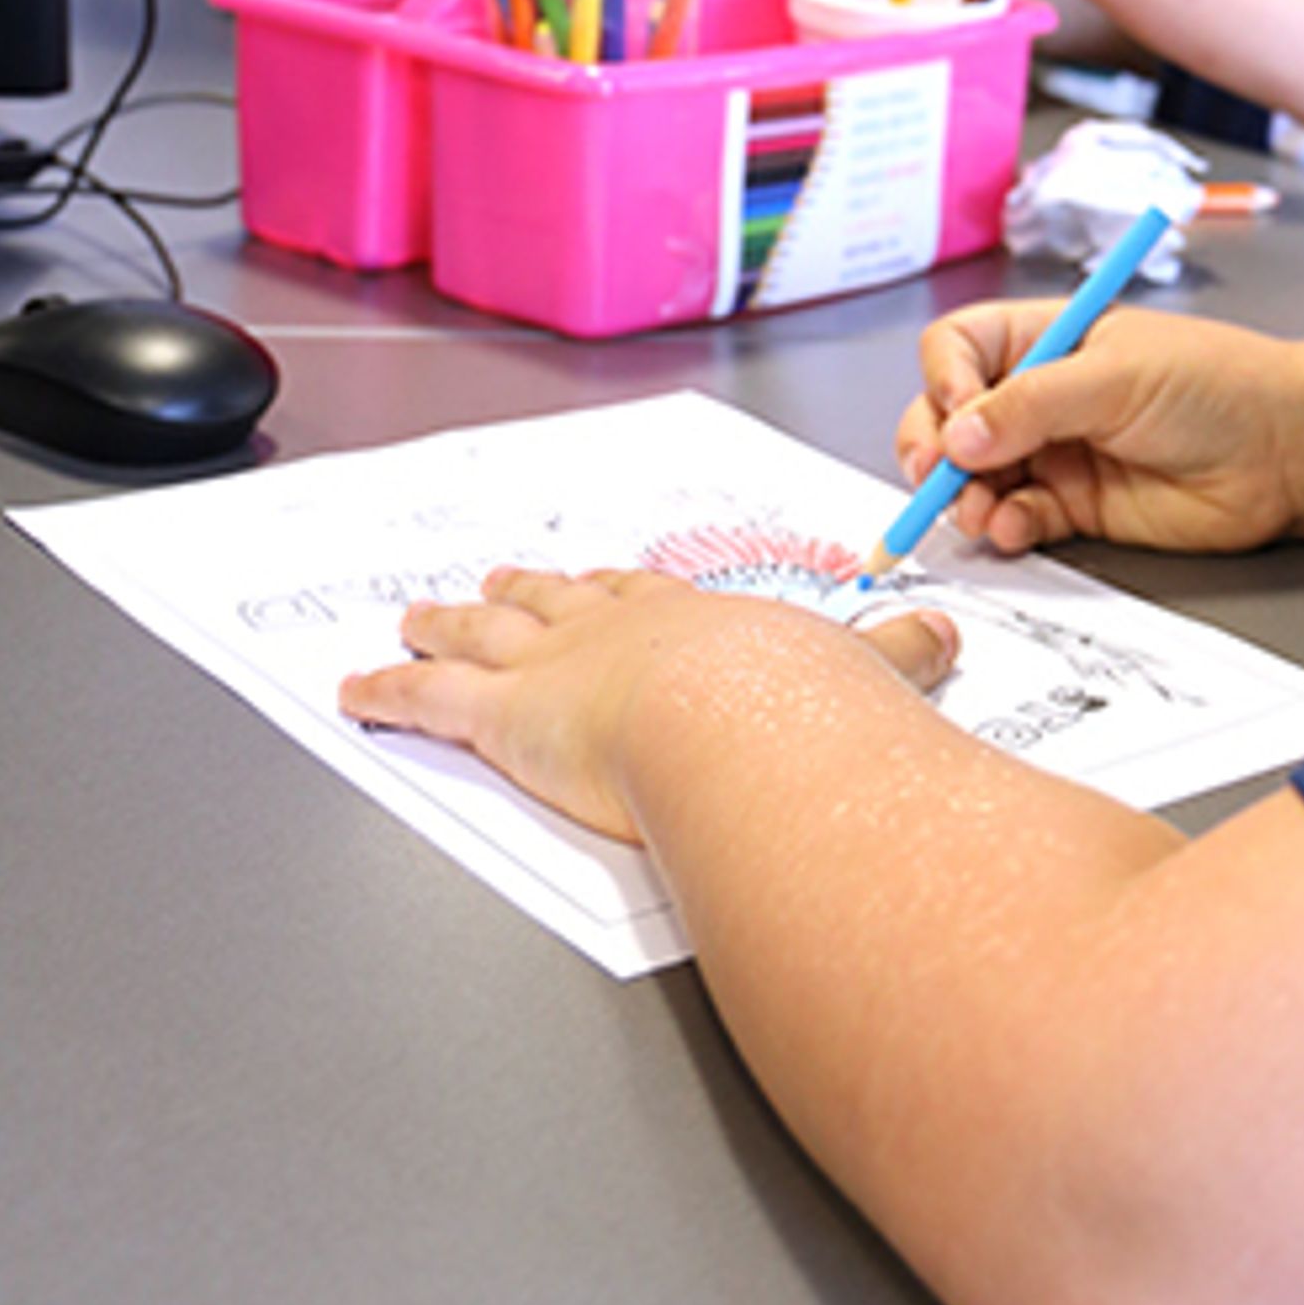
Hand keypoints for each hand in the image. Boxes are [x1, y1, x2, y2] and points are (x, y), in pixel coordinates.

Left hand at [338, 566, 959, 839]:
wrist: (750, 726)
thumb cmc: (802, 709)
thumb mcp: (866, 673)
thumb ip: (900, 656)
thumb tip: (948, 636)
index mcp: (696, 622)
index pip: (647, 599)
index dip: (619, 591)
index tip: (604, 582)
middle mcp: (617, 631)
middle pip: (559, 601)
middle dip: (527, 590)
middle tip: (498, 578)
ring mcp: (554, 667)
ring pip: (487, 634)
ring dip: (448, 620)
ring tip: (419, 610)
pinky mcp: (504, 715)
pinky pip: (429, 700)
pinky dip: (385, 693)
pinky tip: (355, 687)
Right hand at [892, 303, 1303, 560]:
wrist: (1283, 452)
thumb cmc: (1217, 384)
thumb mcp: (1117, 376)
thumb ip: (1033, 405)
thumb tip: (957, 435)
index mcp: (1048, 337)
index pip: (960, 347)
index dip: (945, 379)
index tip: (956, 411)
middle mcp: (1042, 393)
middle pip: (950, 416)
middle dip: (933, 446)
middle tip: (938, 475)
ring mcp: (1056, 451)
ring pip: (974, 476)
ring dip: (963, 496)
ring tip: (980, 510)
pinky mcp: (1075, 506)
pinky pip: (1015, 518)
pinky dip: (1003, 527)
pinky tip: (1015, 527)